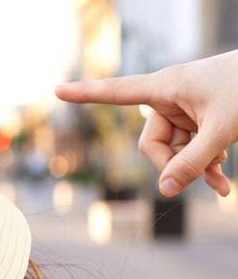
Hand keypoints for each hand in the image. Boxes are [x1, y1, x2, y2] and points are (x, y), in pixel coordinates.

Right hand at [55, 50, 237, 197]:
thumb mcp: (222, 131)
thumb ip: (192, 163)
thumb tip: (165, 191)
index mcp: (167, 86)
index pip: (116, 92)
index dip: (86, 94)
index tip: (57, 90)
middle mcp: (171, 97)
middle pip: (152, 143)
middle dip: (173, 164)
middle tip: (199, 176)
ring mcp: (187, 110)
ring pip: (175, 151)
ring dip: (196, 168)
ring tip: (222, 180)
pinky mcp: (202, 119)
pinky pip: (191, 149)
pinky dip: (205, 167)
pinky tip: (222, 185)